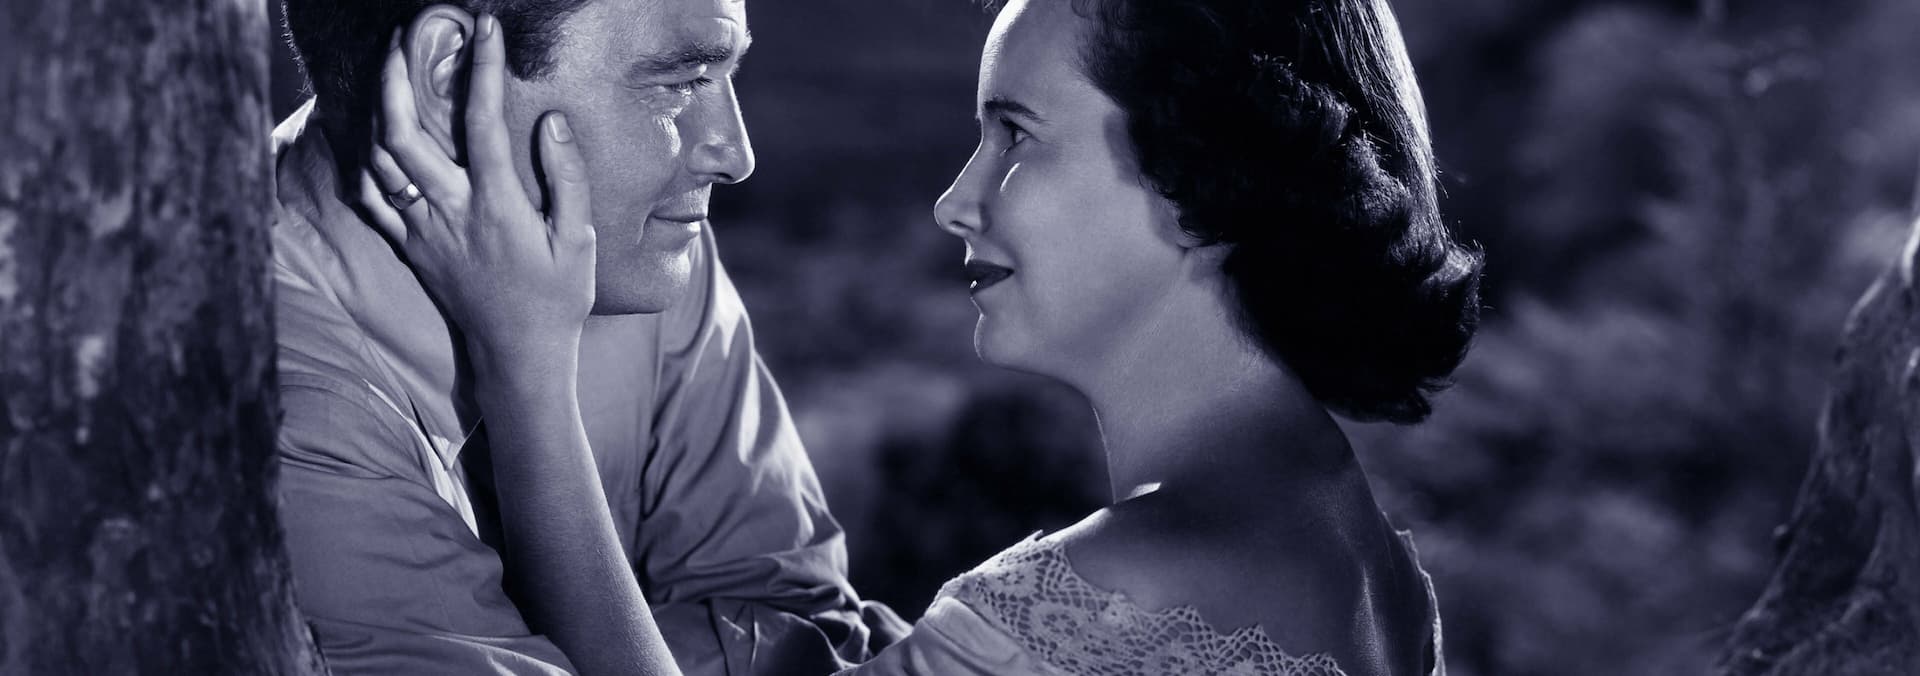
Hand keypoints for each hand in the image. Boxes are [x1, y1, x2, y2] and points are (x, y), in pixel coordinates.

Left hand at [358, 14, 594, 369]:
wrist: (518, 356)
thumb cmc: (556, 298)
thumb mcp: (578, 239)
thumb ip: (566, 178)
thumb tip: (552, 122)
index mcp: (495, 205)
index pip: (480, 122)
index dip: (482, 69)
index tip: (485, 30)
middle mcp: (449, 212)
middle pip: (402, 133)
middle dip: (398, 77)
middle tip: (407, 39)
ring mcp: (422, 230)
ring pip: (379, 160)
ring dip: (378, 110)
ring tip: (388, 73)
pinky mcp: (409, 247)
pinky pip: (371, 199)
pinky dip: (366, 162)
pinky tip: (373, 138)